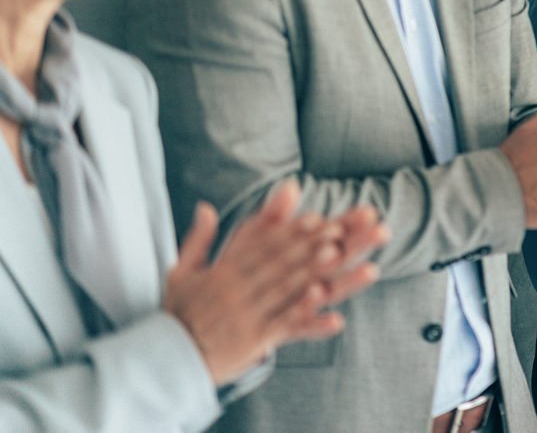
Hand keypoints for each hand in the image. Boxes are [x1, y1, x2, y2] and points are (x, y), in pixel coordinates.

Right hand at [163, 180, 386, 385]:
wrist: (162, 360)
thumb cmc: (176, 314)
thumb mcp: (181, 271)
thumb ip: (198, 238)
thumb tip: (204, 206)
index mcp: (225, 272)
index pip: (264, 247)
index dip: (292, 232)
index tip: (317, 218)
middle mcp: (239, 289)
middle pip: (283, 262)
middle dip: (313, 244)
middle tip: (343, 230)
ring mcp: (249, 315)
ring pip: (289, 291)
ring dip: (318, 273)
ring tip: (342, 258)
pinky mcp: (255, 342)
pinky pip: (287, 330)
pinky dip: (310, 321)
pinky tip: (337, 318)